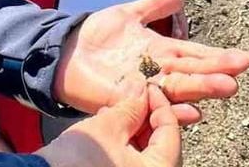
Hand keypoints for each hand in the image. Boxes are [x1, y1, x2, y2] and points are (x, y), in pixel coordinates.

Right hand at [35, 84, 181, 166]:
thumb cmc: (77, 160)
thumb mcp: (108, 127)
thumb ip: (131, 107)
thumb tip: (143, 89)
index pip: (171, 132)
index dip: (160, 105)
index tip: (147, 88)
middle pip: (162, 146)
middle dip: (147, 119)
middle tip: (134, 99)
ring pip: (147, 155)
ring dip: (135, 131)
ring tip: (116, 112)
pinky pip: (133, 164)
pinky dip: (126, 147)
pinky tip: (108, 130)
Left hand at [53, 0, 248, 120]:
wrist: (67, 52)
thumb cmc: (98, 37)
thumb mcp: (128, 14)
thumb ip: (154, 6)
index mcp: (163, 53)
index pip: (196, 55)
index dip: (218, 57)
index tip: (243, 58)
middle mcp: (159, 73)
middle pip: (193, 74)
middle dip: (217, 74)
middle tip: (240, 74)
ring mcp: (145, 89)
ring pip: (179, 90)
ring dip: (202, 91)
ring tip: (227, 87)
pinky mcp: (127, 102)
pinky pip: (152, 108)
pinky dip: (171, 112)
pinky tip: (190, 112)